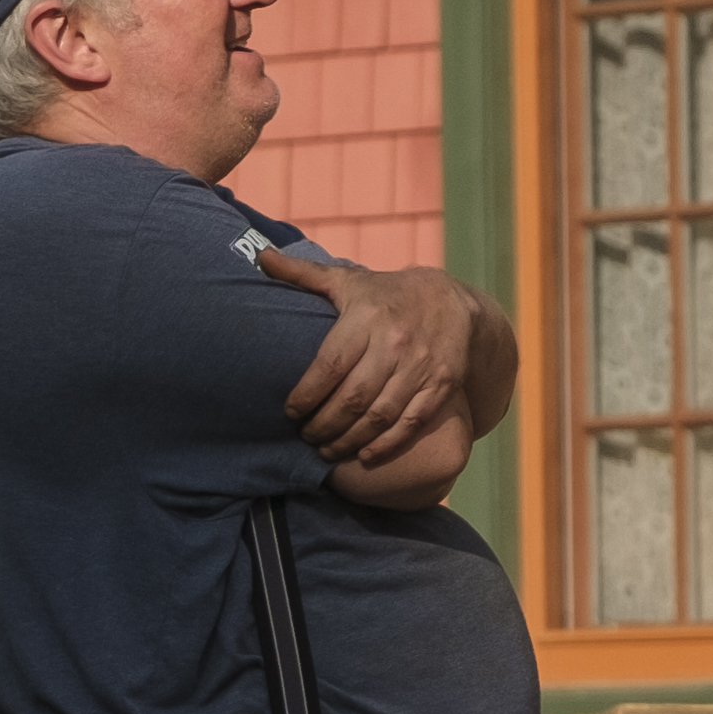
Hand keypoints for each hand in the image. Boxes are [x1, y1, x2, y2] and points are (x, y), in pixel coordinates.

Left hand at [266, 247, 496, 468]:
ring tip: (327, 451)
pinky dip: (387, 445)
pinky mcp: (442, 384)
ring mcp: (421, 366)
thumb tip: (258, 257)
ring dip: (350, 440)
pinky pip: (411, 422)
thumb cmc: (386, 295)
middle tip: (306, 438)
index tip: (290, 413)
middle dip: (324, 426)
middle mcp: (396, 342)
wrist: (454, 301)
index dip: (306, 396)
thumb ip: (302, 273)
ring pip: (380, 415)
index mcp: (367, 317)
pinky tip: (365, 456)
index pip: (329, 366)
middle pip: (352, 398)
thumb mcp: (347, 280)